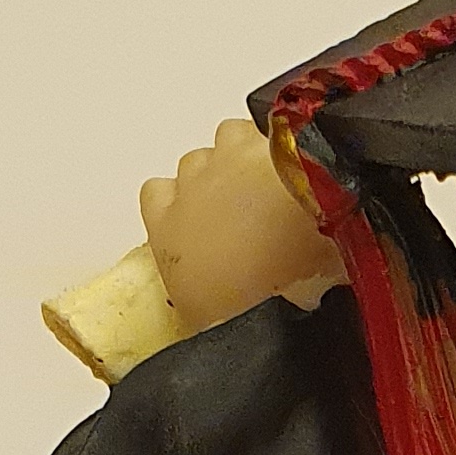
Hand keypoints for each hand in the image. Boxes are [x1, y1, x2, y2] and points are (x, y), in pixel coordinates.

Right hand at [140, 120, 344, 334]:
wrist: (300, 264)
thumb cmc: (251, 302)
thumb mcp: (210, 323)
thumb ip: (199, 301)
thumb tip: (212, 309)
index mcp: (166, 226)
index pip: (154, 197)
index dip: (176, 208)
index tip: (199, 231)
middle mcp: (191, 182)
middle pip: (194, 168)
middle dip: (217, 188)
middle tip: (250, 222)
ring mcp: (232, 156)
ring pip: (226, 140)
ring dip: (246, 160)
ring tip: (274, 193)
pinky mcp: (274, 140)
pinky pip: (268, 131)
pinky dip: (281, 149)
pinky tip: (301, 175)